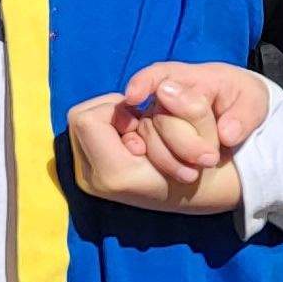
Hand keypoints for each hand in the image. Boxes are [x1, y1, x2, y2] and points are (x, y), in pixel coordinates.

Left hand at [67, 94, 240, 213]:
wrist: (196, 194)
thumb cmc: (198, 164)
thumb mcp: (203, 133)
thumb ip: (191, 107)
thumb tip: (164, 87)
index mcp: (116, 175)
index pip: (86, 120)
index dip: (115, 108)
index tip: (140, 120)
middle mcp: (93, 181)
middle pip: (78, 119)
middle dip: (111, 111)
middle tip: (139, 124)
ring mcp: (86, 180)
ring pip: (80, 125)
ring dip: (109, 119)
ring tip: (137, 133)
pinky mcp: (86, 176)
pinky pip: (84, 136)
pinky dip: (106, 130)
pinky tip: (129, 141)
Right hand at [116, 62, 274, 185]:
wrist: (238, 114)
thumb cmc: (242, 100)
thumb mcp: (253, 101)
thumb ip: (243, 115)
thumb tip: (226, 134)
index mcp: (189, 78)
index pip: (159, 74)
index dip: (142, 83)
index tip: (133, 96)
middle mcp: (164, 97)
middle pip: (161, 117)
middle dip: (183, 141)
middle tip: (211, 159)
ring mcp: (156, 119)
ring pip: (150, 138)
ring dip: (170, 159)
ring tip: (195, 174)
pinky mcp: (155, 141)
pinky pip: (144, 151)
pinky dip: (155, 163)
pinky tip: (173, 174)